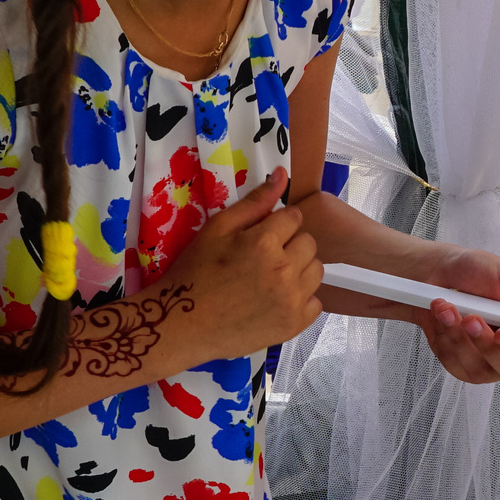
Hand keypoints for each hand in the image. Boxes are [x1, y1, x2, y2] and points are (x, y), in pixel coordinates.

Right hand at [159, 170, 320, 360]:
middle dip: (290, 244)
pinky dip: (301, 299)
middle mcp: (284, 270)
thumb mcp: (218, 229)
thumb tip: (284, 174)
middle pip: (309, 243)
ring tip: (272, 278)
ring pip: (316, 271)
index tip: (259, 237)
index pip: (294, 217)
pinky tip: (276, 300)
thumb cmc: (195, 273)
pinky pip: (316, 302)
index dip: (277, 224)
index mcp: (264, 242)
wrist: (183, 325)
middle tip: (263, 258)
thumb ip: (254, 202)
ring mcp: (291, 300)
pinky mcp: (294, 325)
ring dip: (299, 270)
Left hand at [410, 246, 499, 385]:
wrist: (435, 275)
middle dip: (489, 346)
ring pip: (482, 368)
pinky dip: (446, 337)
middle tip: (472, 319)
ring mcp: (488, 364)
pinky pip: (457, 364)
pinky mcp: (463, 367)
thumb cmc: (476, 272)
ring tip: (448, 306)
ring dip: (461, 337)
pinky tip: (443, 316)